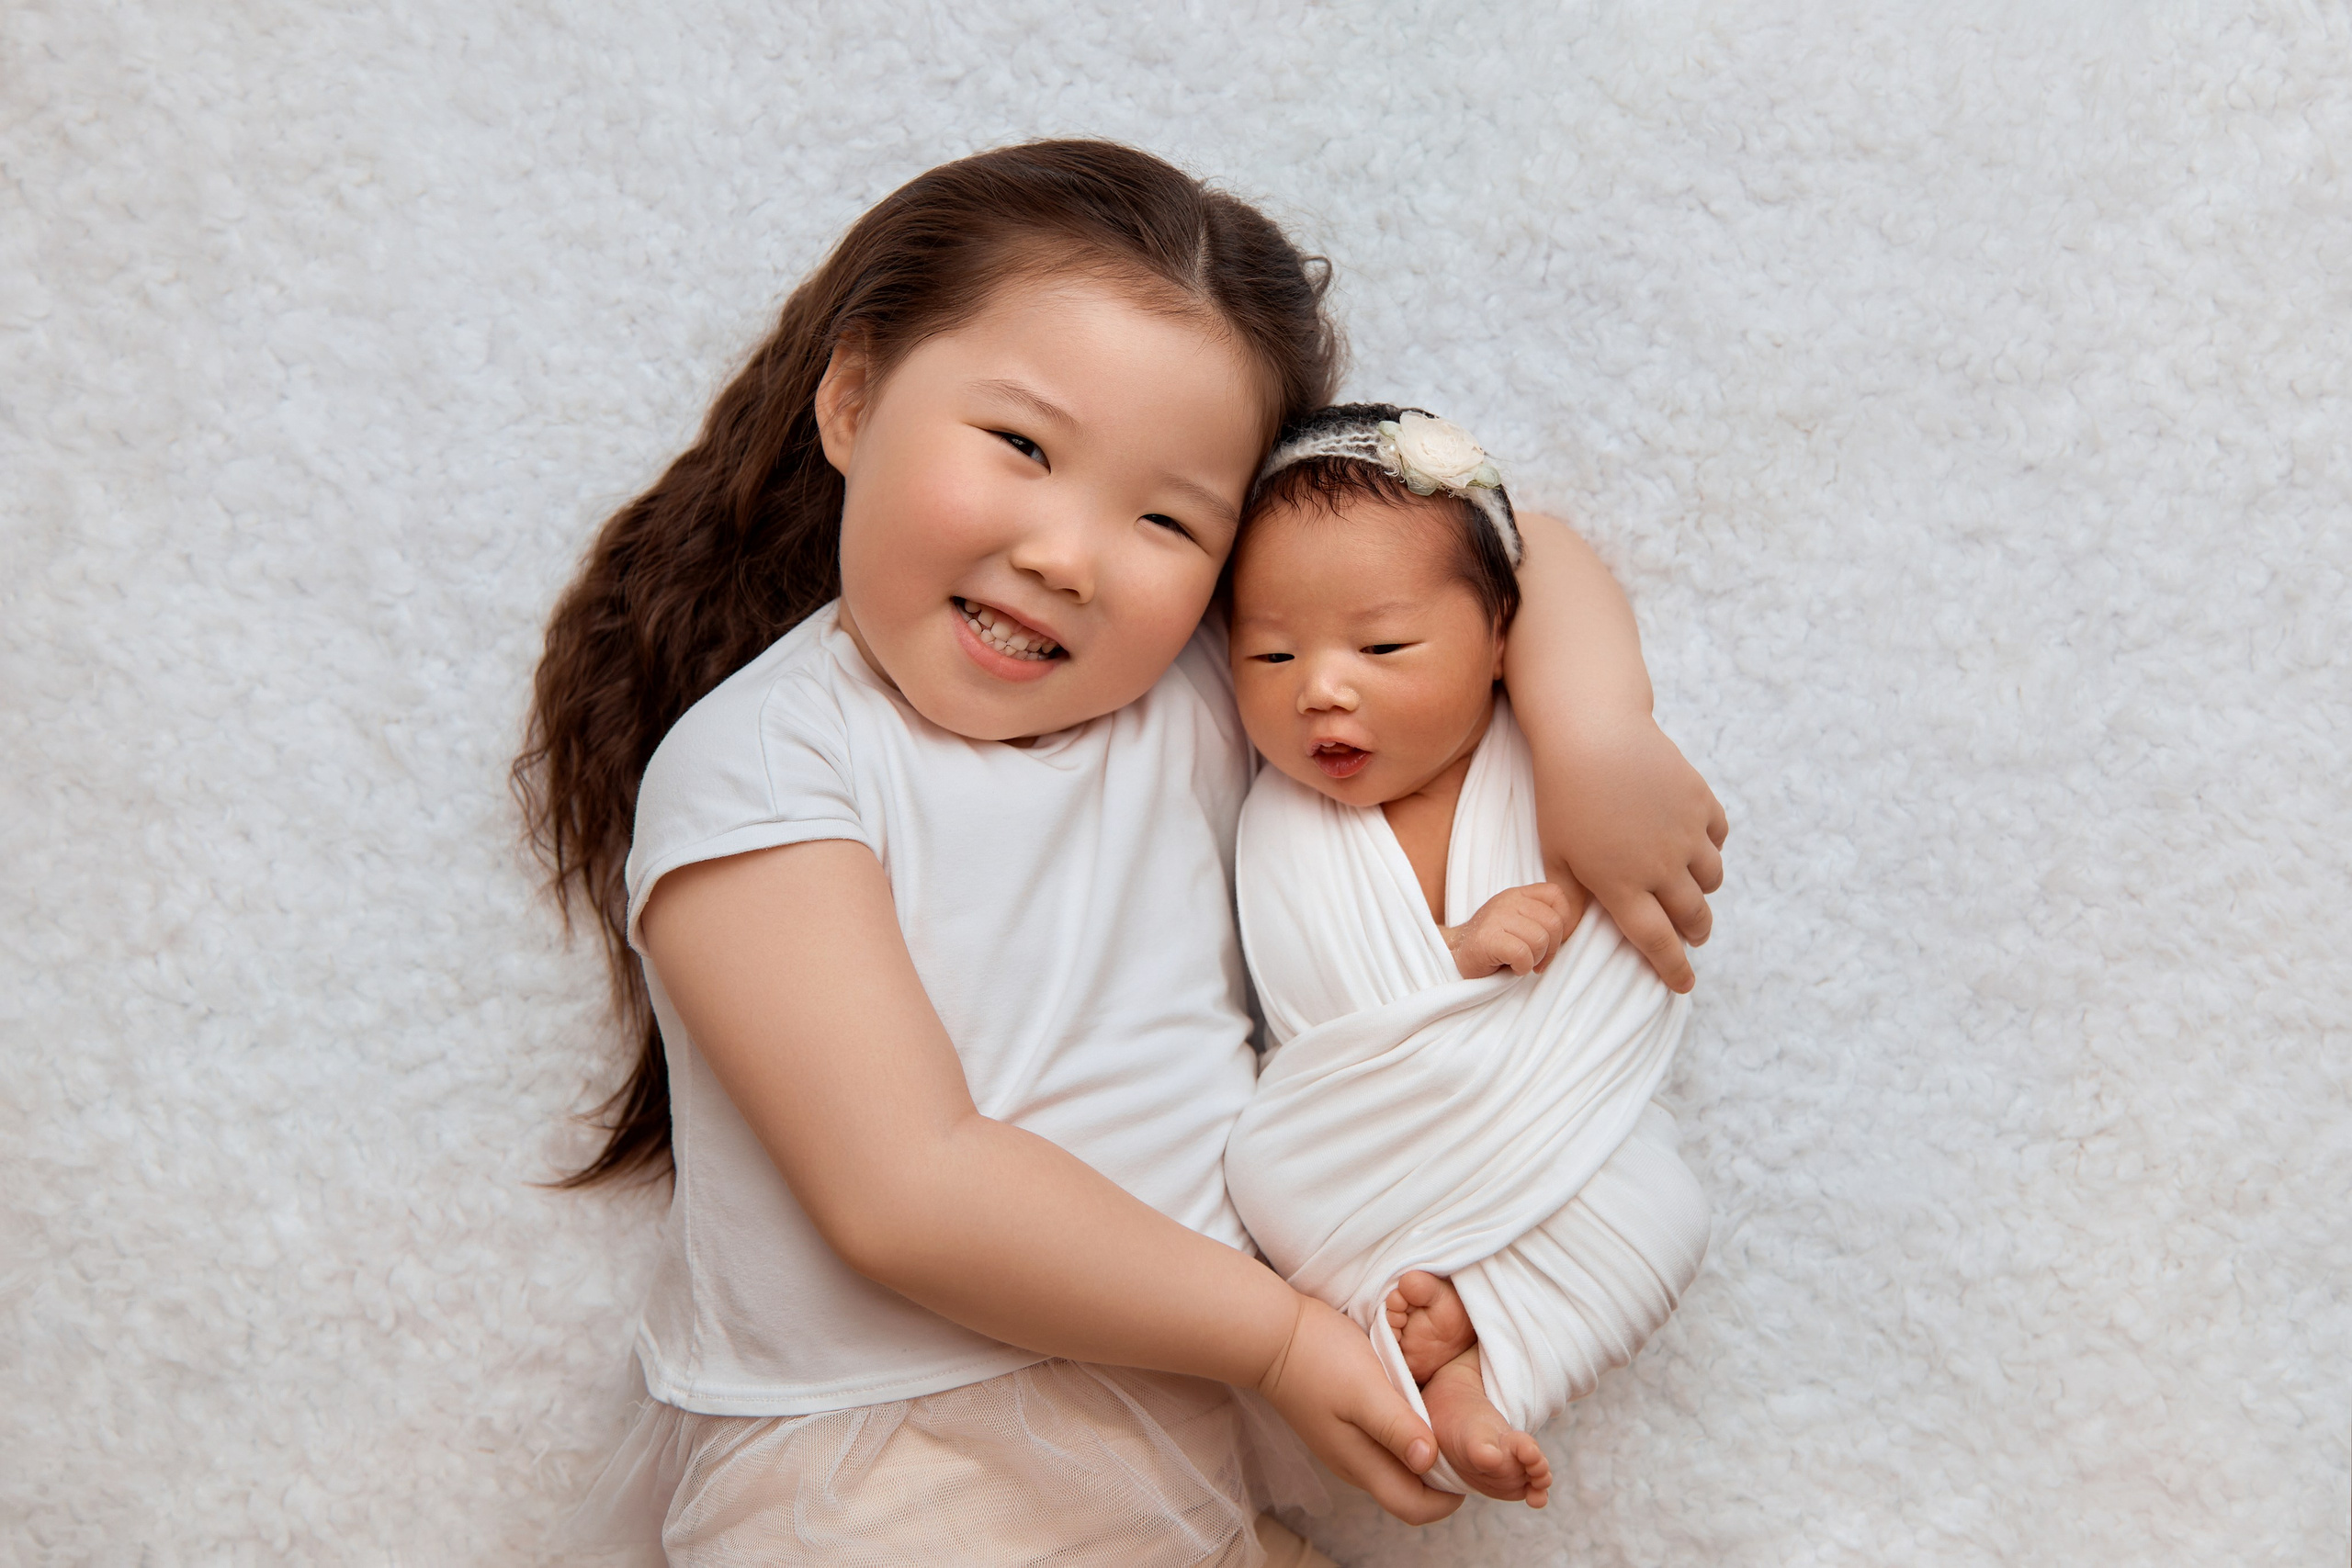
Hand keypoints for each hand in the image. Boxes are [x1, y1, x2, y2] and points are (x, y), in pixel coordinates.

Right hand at [1256, 1294, 1462, 1525]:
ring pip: (1396, 1470)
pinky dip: (1406, 1438)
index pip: (1414, 1508)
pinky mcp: (1342, 1427)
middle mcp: (1355, 1465)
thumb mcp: (1365, 1388)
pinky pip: (1383, 1447)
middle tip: (1464, 1442)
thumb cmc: (1319, 1358)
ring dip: (1423, 1457)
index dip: (1447, 1498)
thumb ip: (1396, 1426)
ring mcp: (1346, 1447)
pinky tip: (1415, 1408)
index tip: (1469, 1464)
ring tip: (1445, 1423)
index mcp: (1362, 1464)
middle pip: (1408, 1494)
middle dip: (1440, 1481)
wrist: (1272, 1337)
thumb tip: (1429, 1461)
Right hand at [1444, 882, 1576, 978]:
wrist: (1453, 957)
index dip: (1563, 921)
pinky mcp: (1487, 938)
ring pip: (1540, 939)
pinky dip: (1521, 967)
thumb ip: (1541, 918)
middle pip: (1553, 923)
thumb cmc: (1492, 946)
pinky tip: (1510, 967)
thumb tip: (1570, 929)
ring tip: (1521, 962)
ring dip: (1535, 959)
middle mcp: (1507, 900)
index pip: (1556, 894)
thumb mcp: (1518, 922)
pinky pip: (1522, 954)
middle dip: (1551, 949)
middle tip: (1536, 960)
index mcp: (1518, 894)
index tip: (1550, 941)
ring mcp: (1495, 917)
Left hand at [1534, 711, 1725, 992]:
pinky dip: (1711, 848)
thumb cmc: (1561, 794)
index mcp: (1621, 886)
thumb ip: (1567, 897)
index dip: (1673, 969)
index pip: (1656, 942)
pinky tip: (1696, 844)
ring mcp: (1685, 833)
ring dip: (1704, 892)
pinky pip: (1718, 838)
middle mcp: (1660, 866)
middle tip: (1692, 936)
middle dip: (1695, 933)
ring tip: (1691, 890)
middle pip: (1693, 917)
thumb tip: (1563, 936)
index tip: (1684, 985)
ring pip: (1712, 880)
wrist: (1591, 732)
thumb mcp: (1555, 851)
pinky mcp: (1700, 802)